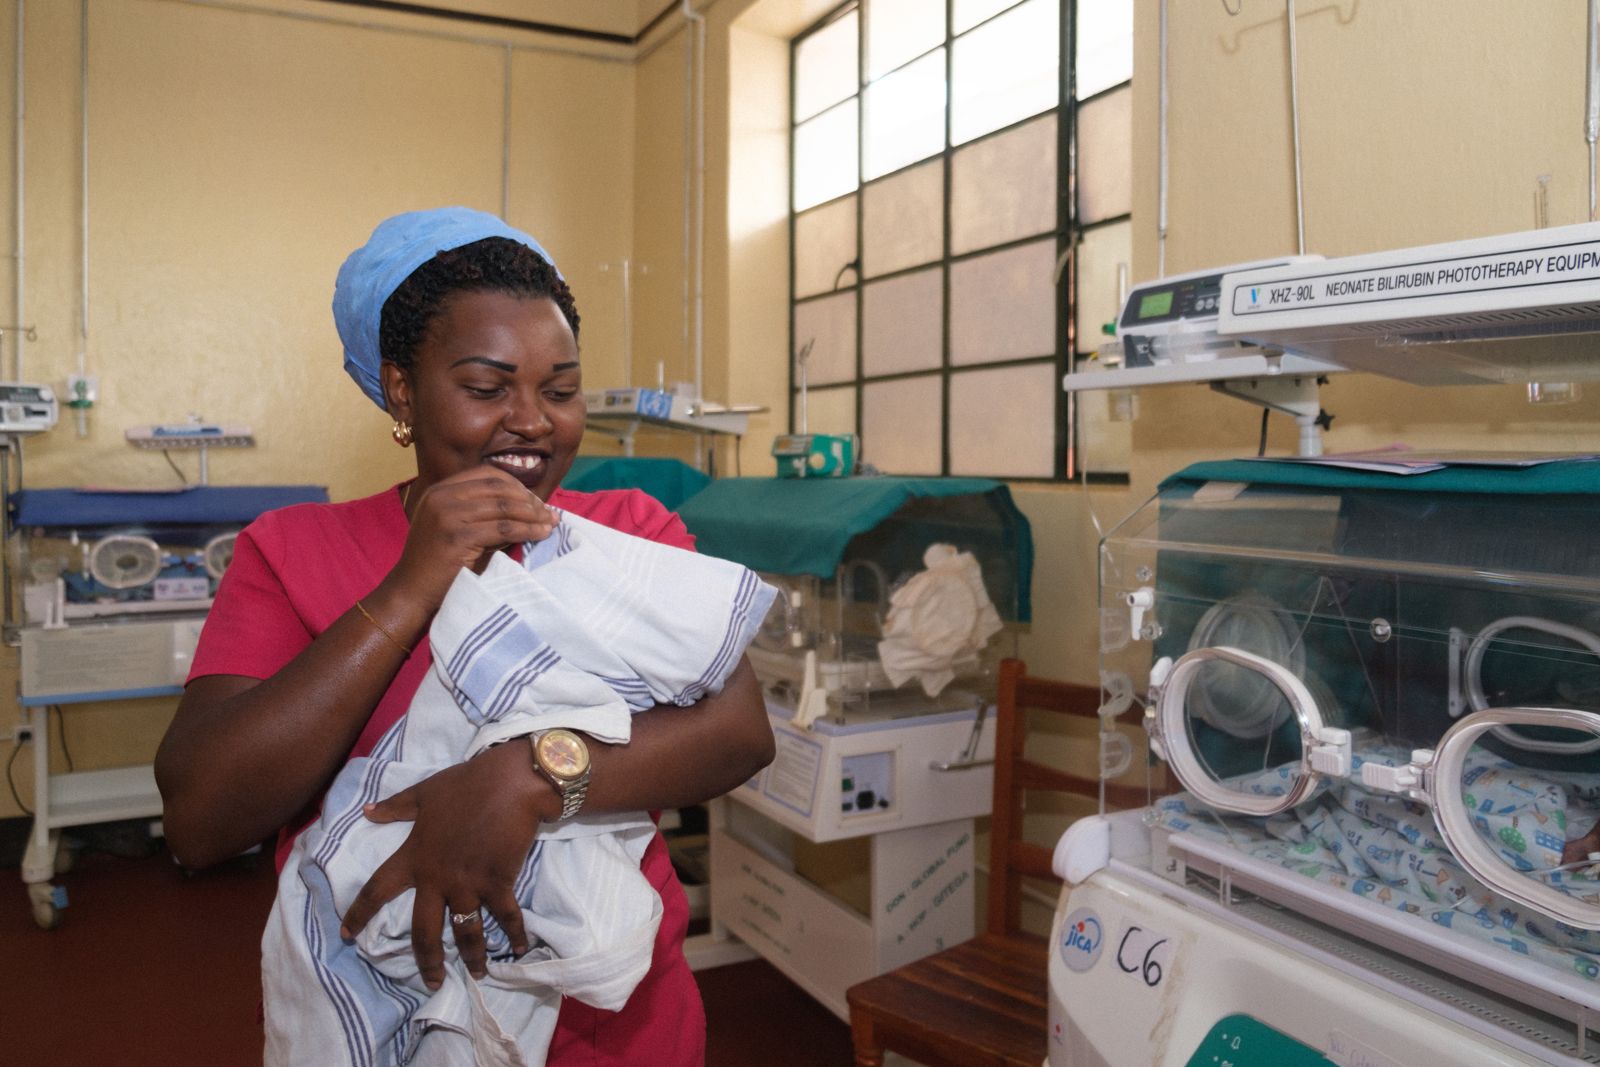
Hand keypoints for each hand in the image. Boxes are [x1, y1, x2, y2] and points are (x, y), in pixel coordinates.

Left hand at [339, 741, 556, 986]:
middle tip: (432, 982)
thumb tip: (367, 811)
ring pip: (465, 932)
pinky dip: (515, 934)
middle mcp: (437, 877)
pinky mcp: (498, 882)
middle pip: (423, 930)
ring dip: (472, 957)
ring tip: (478, 973)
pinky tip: (519, 948)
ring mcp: (468, 883)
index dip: (358, 914)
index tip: (345, 935)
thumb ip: (395, 807)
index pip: (377, 889)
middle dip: (427, 961)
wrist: (510, 782)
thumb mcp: (425, 792)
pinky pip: (506, 916)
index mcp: (414, 856)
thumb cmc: (466, 784)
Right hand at [392, 466, 557, 609]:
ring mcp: (447, 515)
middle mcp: (442, 497)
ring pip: (504, 507)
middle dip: (529, 500)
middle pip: (499, 488)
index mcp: (441, 490)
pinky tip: (540, 535)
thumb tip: (531, 506)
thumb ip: (485, 513)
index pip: (488, 475)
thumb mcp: (459, 528)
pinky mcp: (457, 537)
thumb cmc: (440, 565)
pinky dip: (527, 530)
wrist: (411, 592)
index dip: (517, 486)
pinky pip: (503, 528)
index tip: (536, 501)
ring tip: (550, 524)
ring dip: (533, 515)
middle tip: (548, 514)